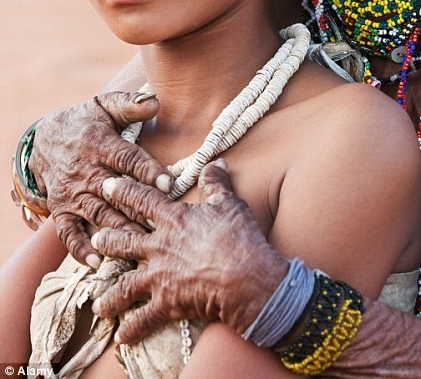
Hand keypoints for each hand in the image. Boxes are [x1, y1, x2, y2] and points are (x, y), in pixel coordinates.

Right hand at [29, 91, 169, 266]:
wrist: (44, 138)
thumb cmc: (86, 121)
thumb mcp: (105, 106)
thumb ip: (130, 104)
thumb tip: (156, 102)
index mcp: (99, 143)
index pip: (128, 159)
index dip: (149, 171)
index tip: (169, 184)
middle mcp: (85, 170)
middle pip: (116, 194)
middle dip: (140, 210)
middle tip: (164, 225)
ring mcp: (71, 192)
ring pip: (98, 215)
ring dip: (119, 232)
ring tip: (142, 246)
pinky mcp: (60, 209)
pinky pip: (68, 232)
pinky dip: (80, 249)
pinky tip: (98, 262)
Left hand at [92, 161, 287, 343]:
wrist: (245, 276)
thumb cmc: (238, 237)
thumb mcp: (229, 204)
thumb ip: (216, 183)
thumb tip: (216, 163)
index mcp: (173, 219)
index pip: (142, 200)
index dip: (124, 191)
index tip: (106, 184)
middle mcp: (159, 246)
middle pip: (124, 241)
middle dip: (107, 240)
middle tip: (96, 239)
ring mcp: (159, 276)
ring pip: (125, 284)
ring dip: (110, 293)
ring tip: (98, 302)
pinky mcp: (166, 302)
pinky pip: (143, 318)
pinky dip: (132, 329)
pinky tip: (121, 335)